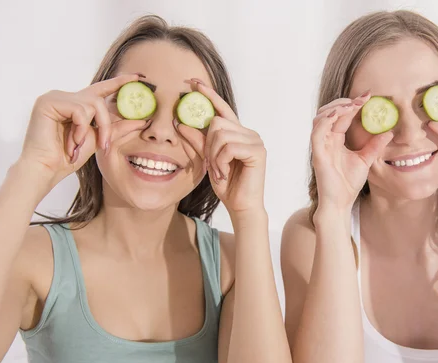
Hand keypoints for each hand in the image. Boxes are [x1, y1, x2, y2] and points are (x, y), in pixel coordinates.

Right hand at [20, 74, 149, 188]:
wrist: (46, 169)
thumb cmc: (68, 157)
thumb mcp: (99, 140)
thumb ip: (117, 128)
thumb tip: (142, 120)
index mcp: (76, 104)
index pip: (101, 89)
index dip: (120, 82)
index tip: (139, 76)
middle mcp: (65, 97)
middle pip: (98, 99)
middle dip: (106, 123)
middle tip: (105, 144)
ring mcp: (55, 97)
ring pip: (92, 104)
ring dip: (93, 129)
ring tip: (80, 145)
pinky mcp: (48, 101)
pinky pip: (79, 110)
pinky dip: (80, 129)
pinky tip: (72, 141)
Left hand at [176, 79, 265, 215]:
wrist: (240, 206)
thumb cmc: (227, 184)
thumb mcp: (206, 160)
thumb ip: (197, 141)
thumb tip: (179, 122)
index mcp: (237, 132)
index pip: (221, 109)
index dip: (208, 94)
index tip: (193, 82)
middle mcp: (248, 133)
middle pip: (216, 122)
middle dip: (208, 145)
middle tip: (212, 165)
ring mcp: (255, 140)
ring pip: (221, 134)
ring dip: (214, 156)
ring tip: (219, 171)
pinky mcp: (258, 151)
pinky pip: (228, 147)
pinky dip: (221, 161)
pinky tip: (225, 172)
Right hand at [312, 92, 393, 212]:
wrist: (341, 202)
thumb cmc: (348, 183)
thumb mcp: (366, 160)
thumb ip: (374, 145)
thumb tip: (389, 131)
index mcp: (335, 139)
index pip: (342, 116)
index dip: (353, 104)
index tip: (368, 96)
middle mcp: (326, 140)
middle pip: (328, 112)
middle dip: (344, 102)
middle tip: (362, 99)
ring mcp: (320, 146)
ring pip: (320, 117)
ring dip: (335, 108)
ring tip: (352, 105)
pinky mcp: (317, 153)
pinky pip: (317, 132)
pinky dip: (326, 120)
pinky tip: (339, 114)